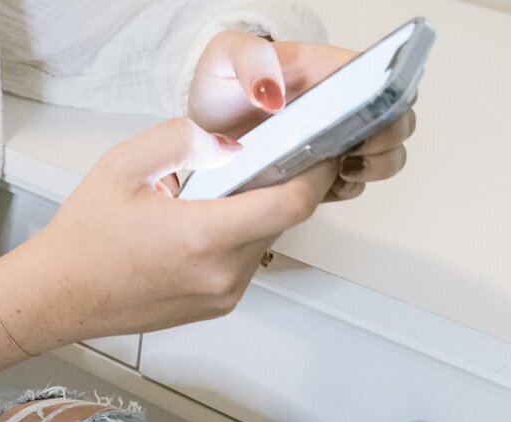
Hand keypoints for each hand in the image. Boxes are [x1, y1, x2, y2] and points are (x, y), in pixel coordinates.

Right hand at [0, 118, 337, 343]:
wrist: (57, 295)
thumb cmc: (82, 241)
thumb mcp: (121, 166)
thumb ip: (180, 139)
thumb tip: (227, 140)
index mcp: (201, 237)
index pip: (290, 204)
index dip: (313, 173)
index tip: (315, 152)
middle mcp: (219, 274)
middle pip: (280, 220)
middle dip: (274, 186)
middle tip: (246, 163)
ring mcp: (221, 295)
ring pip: (264, 241)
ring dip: (251, 214)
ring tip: (205, 200)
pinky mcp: (216, 306)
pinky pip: (244, 262)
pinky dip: (234, 237)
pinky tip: (193, 227)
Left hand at [184, 31, 415, 200]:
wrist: (202, 126)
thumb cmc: (222, 85)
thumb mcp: (226, 55)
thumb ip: (250, 58)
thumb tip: (273, 91)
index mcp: (328, 70)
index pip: (385, 76)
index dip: (390, 98)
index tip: (370, 117)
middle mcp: (340, 105)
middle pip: (396, 120)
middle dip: (386, 139)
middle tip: (355, 150)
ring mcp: (334, 141)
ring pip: (383, 156)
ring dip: (374, 167)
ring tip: (343, 170)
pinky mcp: (320, 172)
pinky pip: (351, 186)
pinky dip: (346, 190)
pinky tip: (323, 187)